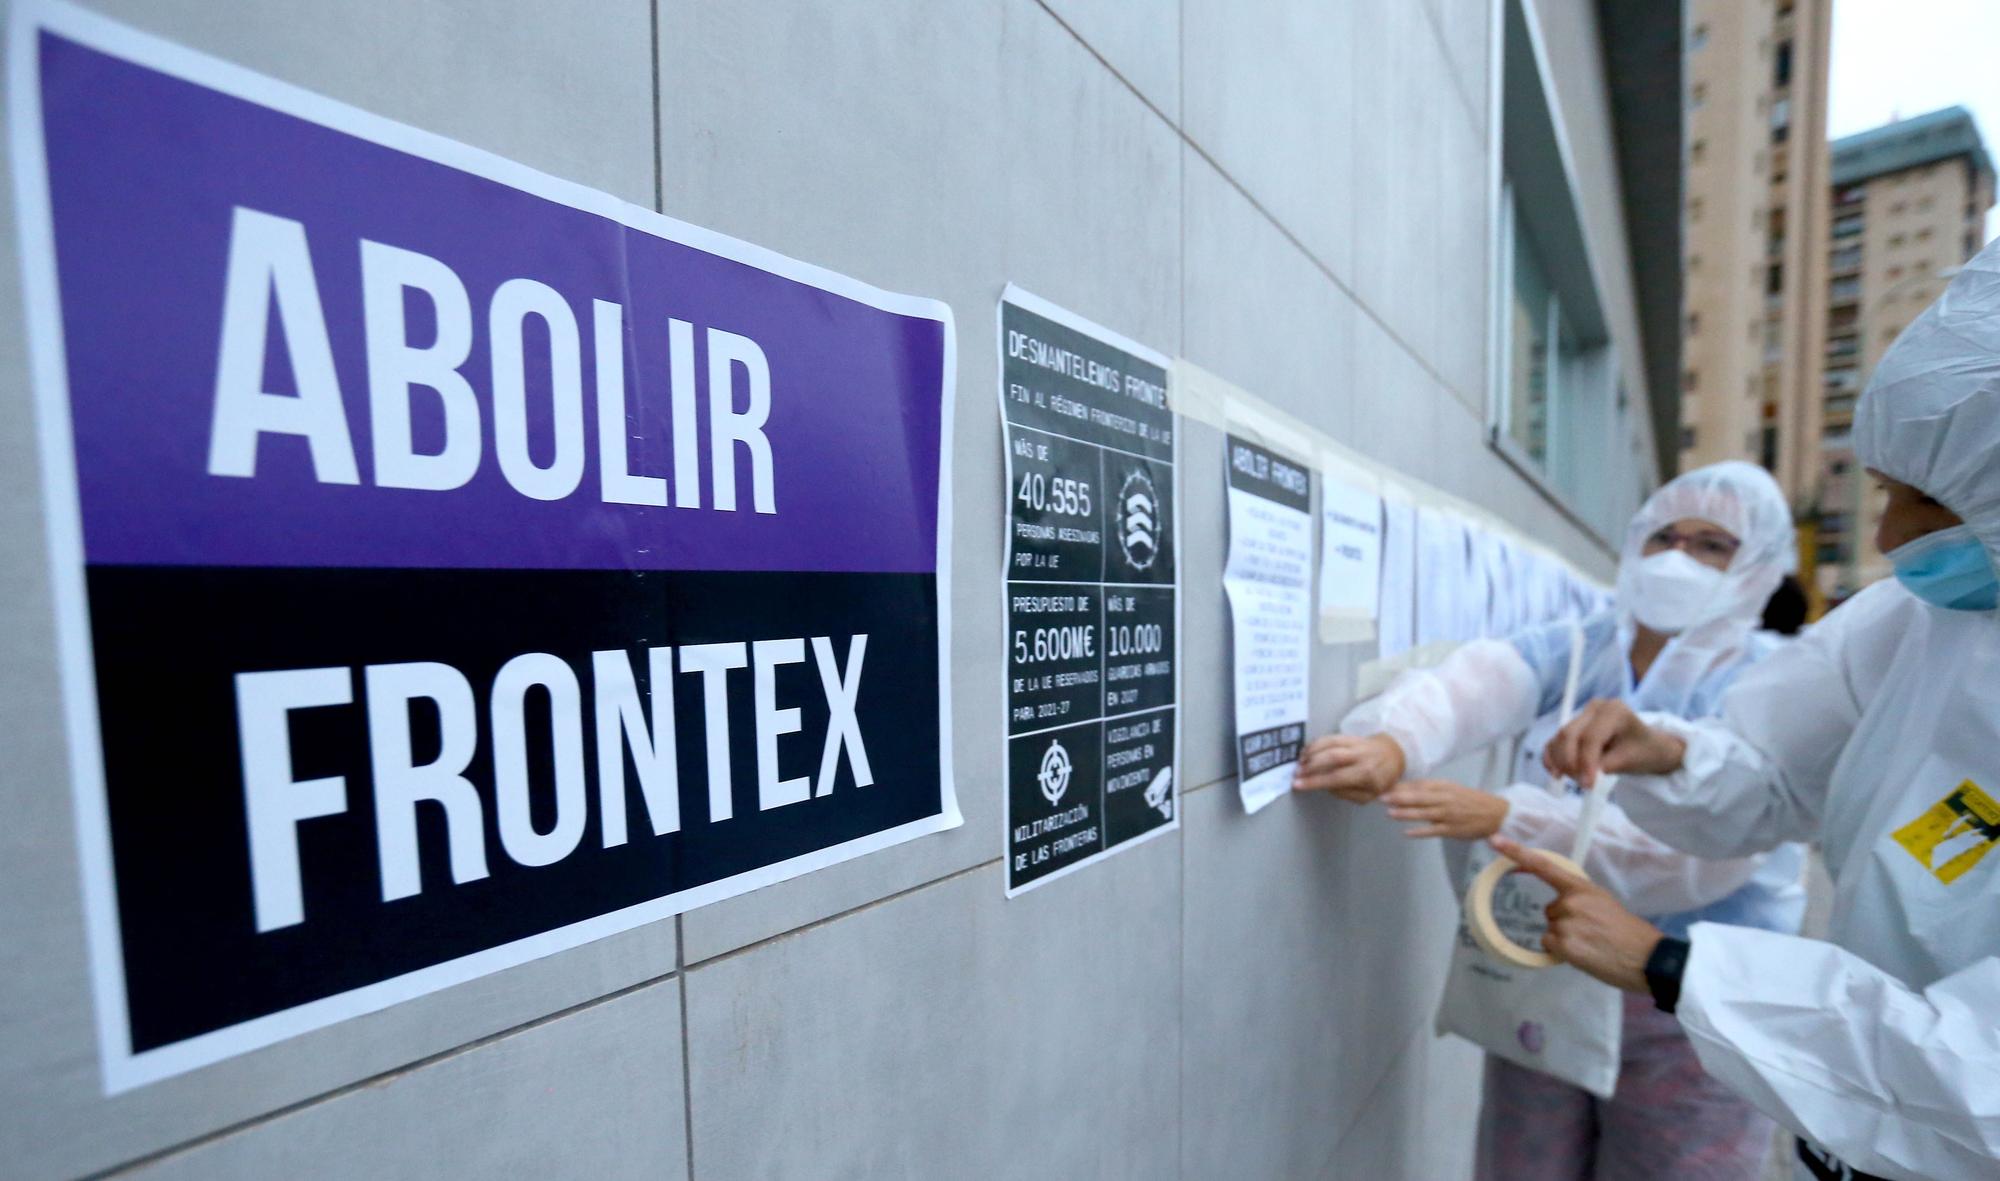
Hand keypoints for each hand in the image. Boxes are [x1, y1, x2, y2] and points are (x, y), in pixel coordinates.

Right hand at [1292, 734, 1405, 801]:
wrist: (1393, 755)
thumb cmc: (1380, 779)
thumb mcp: (1369, 796)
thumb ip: (1347, 794)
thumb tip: (1326, 786)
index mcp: (1368, 774)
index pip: (1337, 778)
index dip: (1316, 781)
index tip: (1298, 784)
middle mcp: (1362, 756)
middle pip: (1333, 757)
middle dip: (1311, 765)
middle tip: (1296, 773)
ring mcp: (1357, 744)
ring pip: (1331, 744)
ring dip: (1312, 752)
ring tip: (1299, 762)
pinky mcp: (1352, 736)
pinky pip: (1332, 737)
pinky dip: (1316, 743)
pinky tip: (1306, 751)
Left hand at [1383, 779, 1507, 839]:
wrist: (1495, 813)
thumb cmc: (1469, 800)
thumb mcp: (1450, 789)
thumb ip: (1429, 790)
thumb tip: (1405, 789)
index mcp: (1444, 787)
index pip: (1419, 785)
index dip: (1401, 787)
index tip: (1384, 787)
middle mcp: (1445, 799)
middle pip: (1418, 798)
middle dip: (1398, 798)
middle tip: (1381, 798)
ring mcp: (1448, 815)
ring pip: (1423, 814)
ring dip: (1406, 813)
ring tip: (1390, 814)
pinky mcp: (1452, 829)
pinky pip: (1434, 831)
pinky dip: (1420, 831)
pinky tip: (1407, 833)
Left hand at [1492, 837, 1659, 992]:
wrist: (1647, 957)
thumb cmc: (1627, 932)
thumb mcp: (1604, 903)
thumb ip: (1580, 899)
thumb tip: (1559, 907)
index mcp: (1582, 888)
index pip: (1544, 866)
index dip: (1517, 853)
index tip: (1495, 840)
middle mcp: (1571, 902)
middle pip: (1550, 911)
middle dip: (1564, 922)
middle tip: (1592, 932)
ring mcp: (1567, 924)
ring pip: (1550, 930)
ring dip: (1565, 939)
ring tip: (1592, 944)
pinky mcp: (1565, 946)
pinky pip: (1550, 946)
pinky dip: (1562, 953)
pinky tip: (1585, 954)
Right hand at [1541, 699, 1687, 786]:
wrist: (1648, 746)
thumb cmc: (1644, 751)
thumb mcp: (1630, 760)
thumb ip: (1606, 766)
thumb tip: (1583, 777)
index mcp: (1613, 710)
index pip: (1591, 737)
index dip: (1586, 762)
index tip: (1587, 785)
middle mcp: (1594, 707)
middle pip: (1570, 734)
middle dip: (1570, 762)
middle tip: (1579, 783)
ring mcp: (1581, 715)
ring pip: (1559, 738)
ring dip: (1560, 762)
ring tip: (1574, 780)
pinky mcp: (1573, 726)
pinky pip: (1555, 742)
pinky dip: (1552, 758)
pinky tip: (1555, 773)